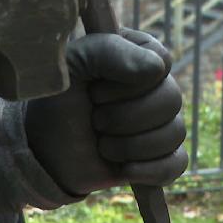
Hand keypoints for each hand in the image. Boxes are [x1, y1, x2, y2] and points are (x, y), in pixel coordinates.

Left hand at [24, 29, 187, 195]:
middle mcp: (157, 86)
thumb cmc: (58, 99)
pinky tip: (125, 169)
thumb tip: (158, 69)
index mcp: (140, 53)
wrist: (46, 149)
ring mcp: (161, 121)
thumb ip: (109, 51)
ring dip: (130, 145)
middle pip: (171, 100)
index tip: (93, 91)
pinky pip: (177, 163)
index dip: (128, 84)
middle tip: (95, 121)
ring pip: (175, 133)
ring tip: (102, 144)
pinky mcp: (160, 155)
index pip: (161, 63)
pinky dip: (151, 170)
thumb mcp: (72, 64)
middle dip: (125, 118)